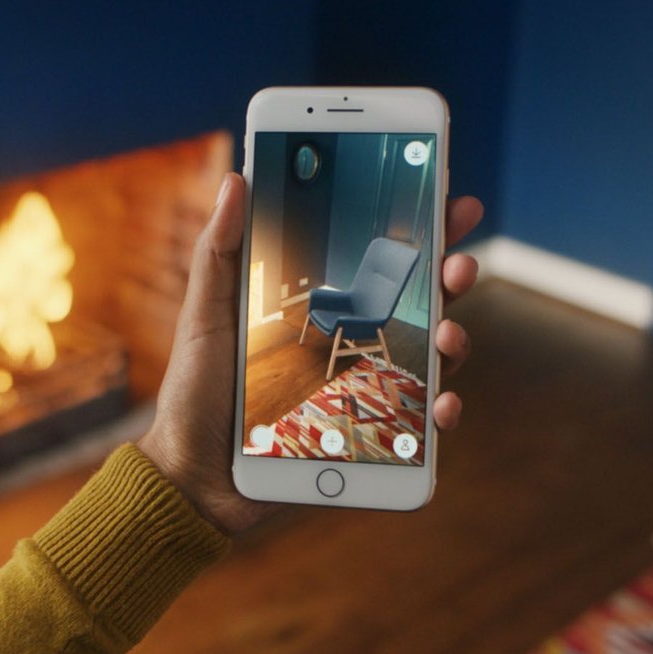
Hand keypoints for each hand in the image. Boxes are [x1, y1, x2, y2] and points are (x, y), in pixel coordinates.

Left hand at [137, 172, 483, 533]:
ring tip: (450, 334)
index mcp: (322, 305)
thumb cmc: (195, 391)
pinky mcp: (370, 436)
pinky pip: (420, 425)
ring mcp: (367, 388)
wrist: (193, 474)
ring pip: (433, 357)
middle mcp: (353, 342)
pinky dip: (440, 414)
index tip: (450, 197)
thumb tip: (236, 178)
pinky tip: (440, 405)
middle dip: (452, 273)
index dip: (421, 227)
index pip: (381, 257)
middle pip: (421, 300)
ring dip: (457, 339)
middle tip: (460, 261)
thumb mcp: (206, 313)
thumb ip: (220, 249)